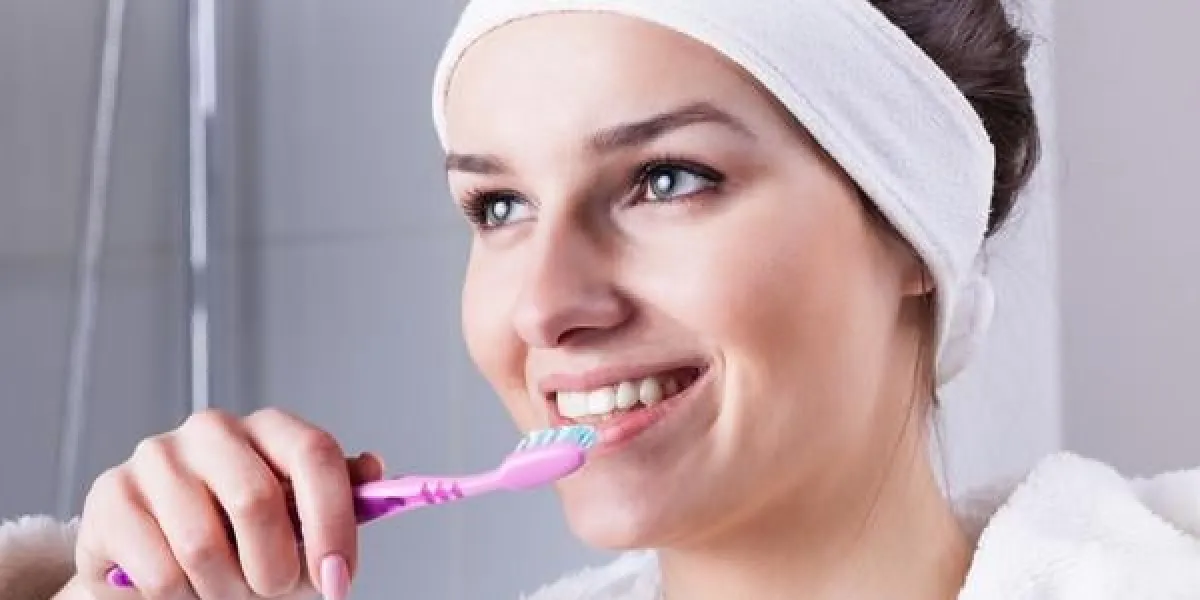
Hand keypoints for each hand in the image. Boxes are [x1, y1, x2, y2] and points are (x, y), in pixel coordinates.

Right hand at [71, 408, 384, 599]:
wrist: (150, 559)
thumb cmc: (238, 536)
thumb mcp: (296, 519)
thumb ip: (337, 498)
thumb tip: (376, 471)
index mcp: (270, 428)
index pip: (315, 453)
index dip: (333, 522)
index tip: (338, 580)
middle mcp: (213, 429)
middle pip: (257, 501)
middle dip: (274, 569)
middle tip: (272, 592)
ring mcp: (157, 456)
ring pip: (204, 544)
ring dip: (225, 590)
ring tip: (227, 591)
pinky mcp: (112, 495)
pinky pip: (160, 570)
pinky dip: (181, 597)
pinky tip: (184, 587)